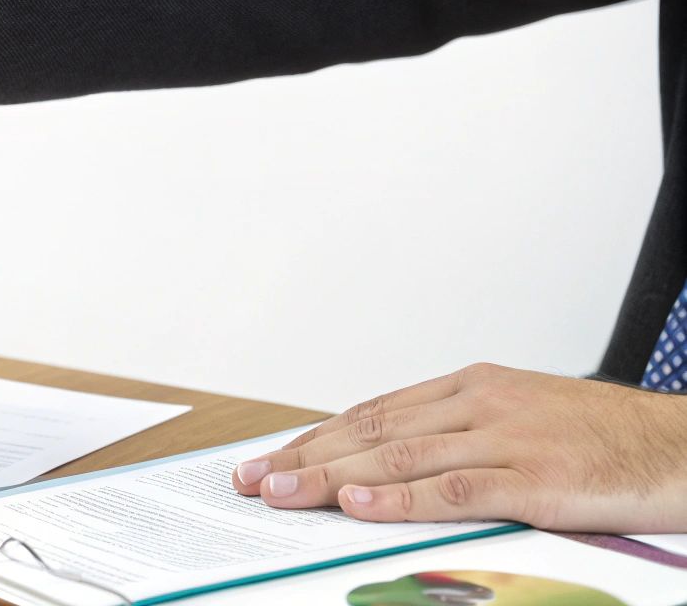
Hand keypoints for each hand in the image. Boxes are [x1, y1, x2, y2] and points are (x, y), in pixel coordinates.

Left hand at [229, 363, 686, 530]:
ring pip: (397, 458)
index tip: (269, 457)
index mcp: (472, 387)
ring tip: (279, 492)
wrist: (684, 446)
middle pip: (371, 432)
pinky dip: (399, 498)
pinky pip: (454, 490)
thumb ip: (457, 436)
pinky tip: (357, 505)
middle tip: (250, 479)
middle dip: (303, 456)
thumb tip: (387, 466)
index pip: (373, 413)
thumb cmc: (602, 439)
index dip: (315, 437)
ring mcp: (506, 440)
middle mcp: (479, 405)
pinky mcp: (535, 481)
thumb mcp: (520, 420)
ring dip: (330, 477)